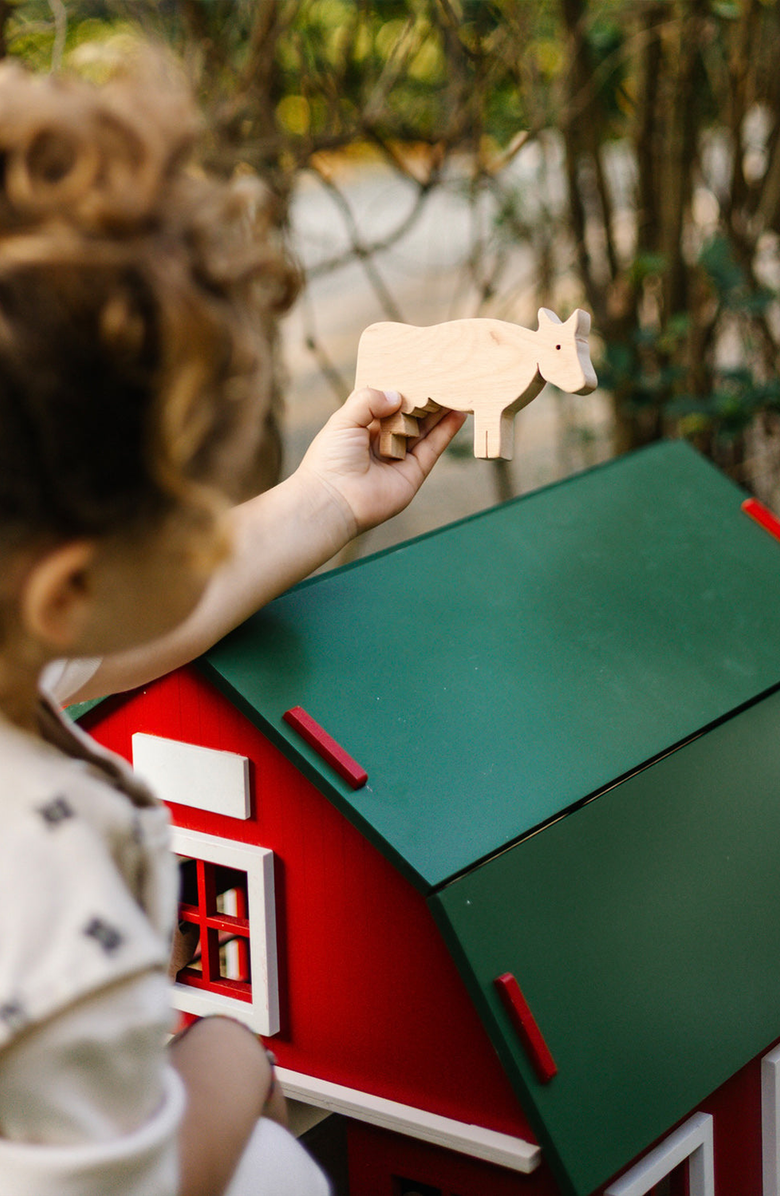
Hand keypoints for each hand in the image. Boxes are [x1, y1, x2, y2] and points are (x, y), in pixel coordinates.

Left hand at [297, 387, 466, 538]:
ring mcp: (400, 457)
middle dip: (425, 399)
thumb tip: (398, 396)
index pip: (387, 404)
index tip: (418, 372)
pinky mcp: (413, 473)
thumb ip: (369, 400)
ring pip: (425, 430)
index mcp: (362, 427)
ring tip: (457, 391)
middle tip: (444, 379)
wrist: (334, 499)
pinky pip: (433, 448)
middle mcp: (383, 442)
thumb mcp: (344, 419)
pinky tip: (458, 414)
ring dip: (441, 412)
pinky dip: (446, 431)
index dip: (401, 390)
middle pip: (410, 416)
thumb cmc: (330, 459)